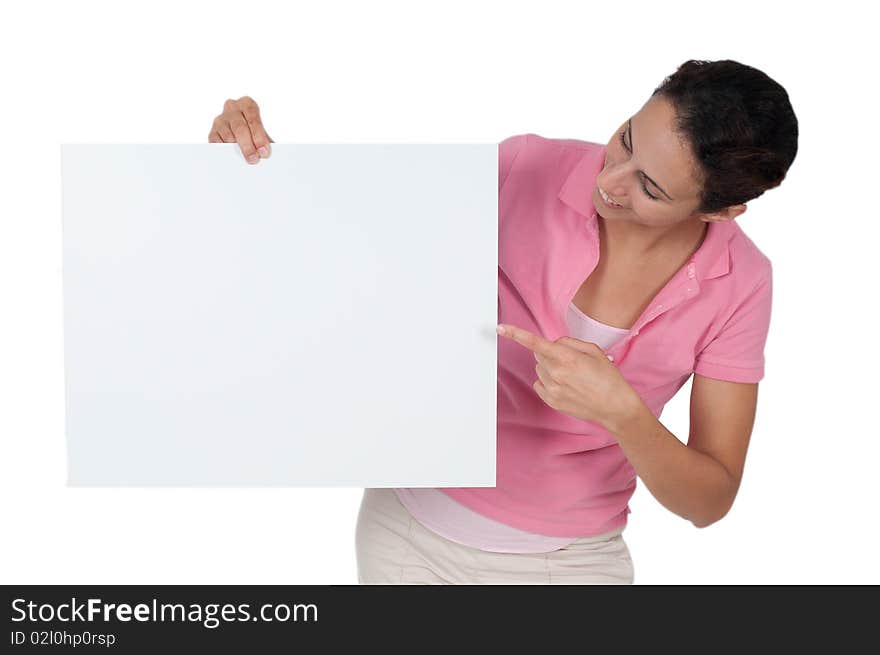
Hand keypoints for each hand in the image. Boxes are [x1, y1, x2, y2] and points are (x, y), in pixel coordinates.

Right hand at [208, 96, 273, 164]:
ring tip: (246, 161)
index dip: (259, 136)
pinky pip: (217, 143)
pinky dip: (225, 152)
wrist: (245, 137)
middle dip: (248, 146)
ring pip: (228, 137)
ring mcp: (220, 119)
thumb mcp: (263, 133)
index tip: (264, 152)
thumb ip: (266, 142)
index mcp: (247, 104)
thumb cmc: (256, 133)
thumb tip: (264, 153)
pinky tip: (233, 159)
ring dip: (237, 151)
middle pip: (239, 128)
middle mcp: (232, 108)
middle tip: (254, 160)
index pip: (253, 118)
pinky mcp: (212, 132)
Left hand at [496, 323, 641, 430]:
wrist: (615, 407)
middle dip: (550, 353)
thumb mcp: (594, 351)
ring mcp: (552, 389)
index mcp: (567, 358)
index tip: (501, 328)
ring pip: (539, 369)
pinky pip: (539, 383)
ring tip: (572, 376)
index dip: (516, 334)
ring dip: (550, 368)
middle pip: (538, 354)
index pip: (535, 343)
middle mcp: (556, 374)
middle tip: (571, 361)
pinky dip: (549, 381)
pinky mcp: (551, 401)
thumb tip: (553, 343)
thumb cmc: (608, 378)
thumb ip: (570, 342)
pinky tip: (566, 385)